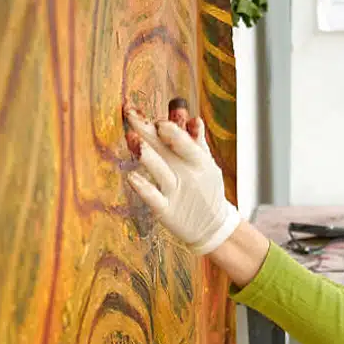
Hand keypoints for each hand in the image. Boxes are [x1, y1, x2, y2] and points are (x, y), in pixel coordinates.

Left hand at [124, 105, 239, 255]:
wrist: (212, 227)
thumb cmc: (205, 189)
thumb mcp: (206, 164)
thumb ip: (196, 141)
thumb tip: (192, 118)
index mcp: (199, 161)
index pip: (185, 143)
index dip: (173, 132)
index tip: (159, 121)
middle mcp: (187, 176)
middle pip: (167, 151)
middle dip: (149, 132)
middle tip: (131, 115)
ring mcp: (176, 194)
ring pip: (160, 172)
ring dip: (147, 156)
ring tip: (132, 139)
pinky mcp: (166, 211)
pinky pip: (153, 198)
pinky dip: (143, 188)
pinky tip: (131, 177)